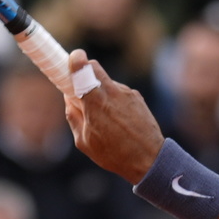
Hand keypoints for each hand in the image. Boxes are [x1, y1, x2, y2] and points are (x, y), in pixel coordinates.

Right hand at [61, 56, 165, 180]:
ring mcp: (127, 93)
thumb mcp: (84, 141)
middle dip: (84, 71)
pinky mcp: (137, 97)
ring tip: (102, 114)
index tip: (72, 60)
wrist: (149, 159)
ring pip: (107, 81)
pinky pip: (119, 91)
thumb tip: (68, 99)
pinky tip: (116, 118)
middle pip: (94, 67)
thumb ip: (73, 117)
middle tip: (79, 85)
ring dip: (99, 90)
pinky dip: (113, 99)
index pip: (83, 68)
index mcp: (95, 102)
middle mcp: (112, 92)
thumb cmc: (114, 153)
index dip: (76, 60)